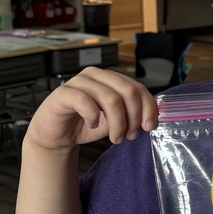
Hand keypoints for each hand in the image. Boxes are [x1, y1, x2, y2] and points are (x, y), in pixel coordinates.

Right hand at [25, 67, 158, 150]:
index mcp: (111, 78)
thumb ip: (133, 114)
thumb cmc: (87, 124)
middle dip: (134, 118)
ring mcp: (79, 81)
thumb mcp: (116, 120)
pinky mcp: (64, 93)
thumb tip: (155, 115)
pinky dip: (94, 117)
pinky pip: (85, 102)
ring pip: (110, 99)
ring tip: (116, 138)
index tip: (149, 127)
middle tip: (129, 136)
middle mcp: (97, 75)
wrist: (57, 134)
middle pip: (128, 92)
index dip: (148, 108)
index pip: (138, 87)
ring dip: (118, 124)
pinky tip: (93, 126)